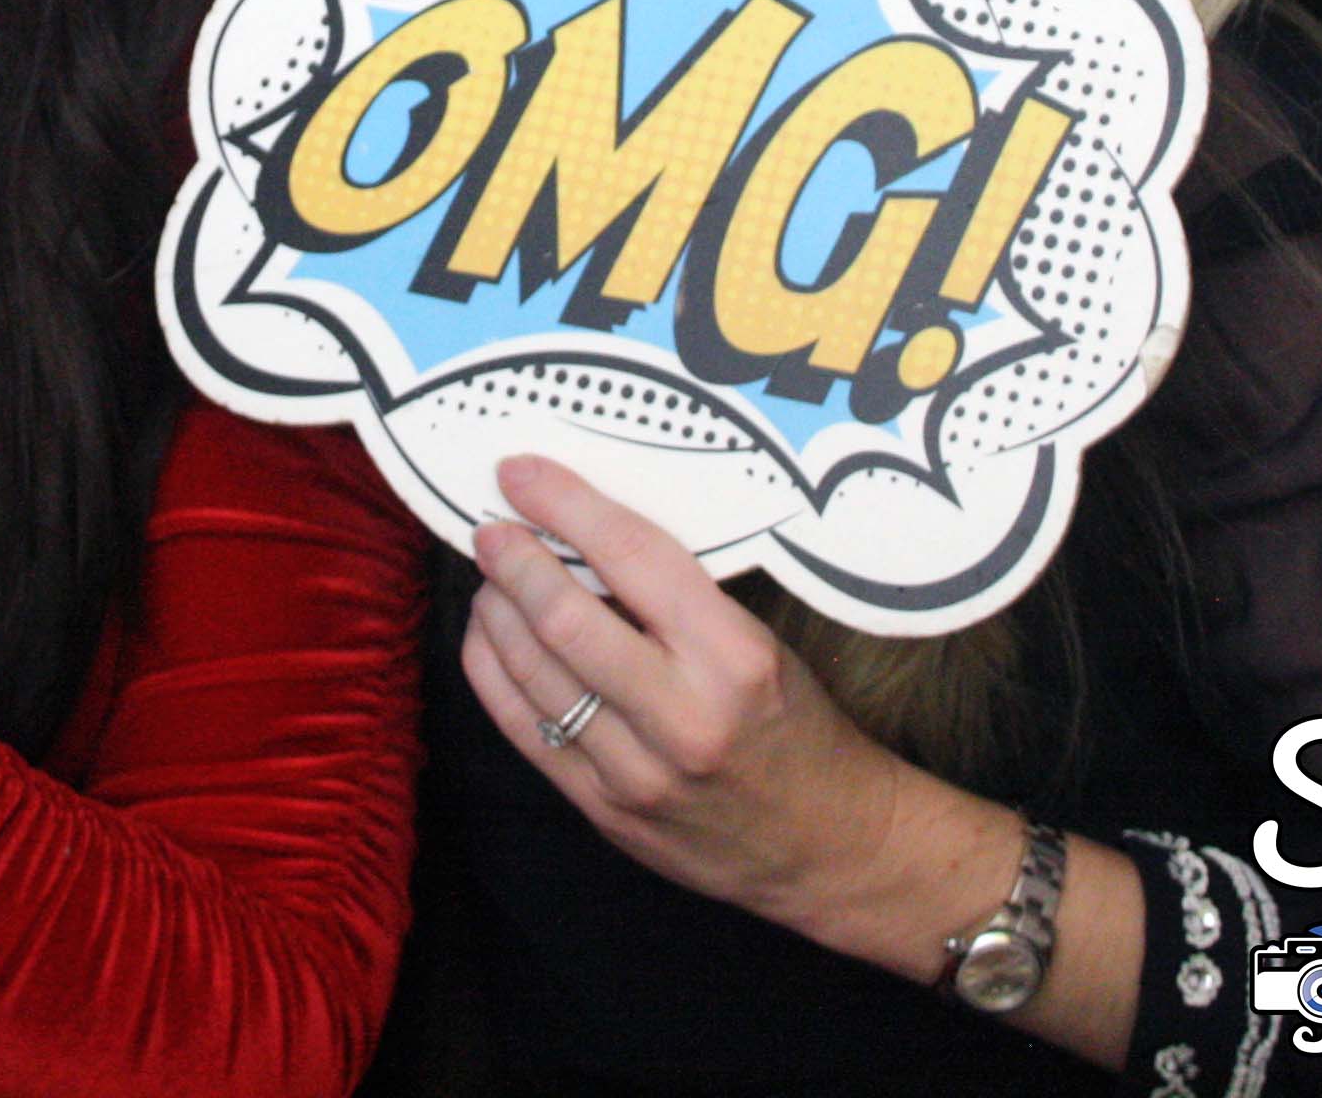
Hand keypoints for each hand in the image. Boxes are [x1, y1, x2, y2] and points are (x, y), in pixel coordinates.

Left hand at [468, 455, 1146, 1065]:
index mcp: (735, 657)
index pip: (632, 556)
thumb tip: (583, 535)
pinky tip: (489, 638)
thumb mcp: (762, 644)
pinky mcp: (605, 813)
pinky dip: (494, 673)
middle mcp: (683, 715)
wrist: (832, 847)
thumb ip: (677, 599)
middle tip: (492, 529)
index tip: (522, 473)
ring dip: (496, 612)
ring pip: (533, 674)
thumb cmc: (800, 728)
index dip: (565, 503)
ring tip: (490, 578)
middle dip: (515, 561)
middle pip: (566, 619)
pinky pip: (524, 731)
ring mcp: (637, 773)